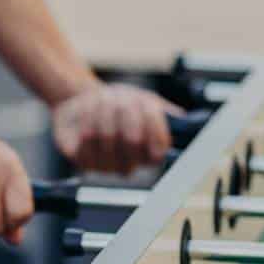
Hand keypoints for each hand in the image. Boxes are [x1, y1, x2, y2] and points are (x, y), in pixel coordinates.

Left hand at [52, 83, 184, 174]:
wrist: (86, 103)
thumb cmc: (121, 105)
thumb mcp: (148, 102)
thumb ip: (166, 113)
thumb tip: (181, 119)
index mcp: (149, 153)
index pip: (158, 153)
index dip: (152, 130)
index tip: (147, 109)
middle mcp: (129, 164)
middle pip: (132, 140)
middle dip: (127, 112)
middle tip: (123, 97)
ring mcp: (105, 166)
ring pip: (107, 138)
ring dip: (104, 111)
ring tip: (102, 98)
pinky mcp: (82, 160)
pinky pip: (85, 142)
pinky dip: (85, 120)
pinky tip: (86, 111)